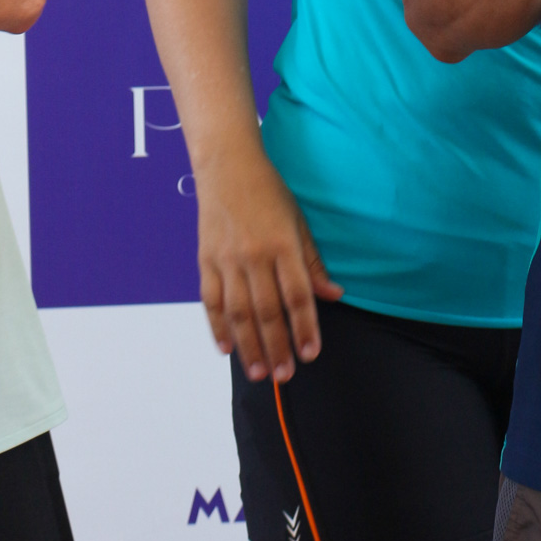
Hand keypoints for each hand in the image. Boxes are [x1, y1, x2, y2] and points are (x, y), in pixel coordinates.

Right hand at [196, 143, 341, 380]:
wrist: (227, 165)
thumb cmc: (270, 192)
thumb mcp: (299, 222)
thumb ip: (313, 262)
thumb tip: (334, 295)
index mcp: (283, 244)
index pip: (297, 296)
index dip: (305, 328)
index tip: (311, 354)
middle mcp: (255, 255)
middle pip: (267, 311)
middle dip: (278, 347)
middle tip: (285, 375)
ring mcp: (227, 259)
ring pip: (238, 312)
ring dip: (248, 346)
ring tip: (259, 372)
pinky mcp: (206, 260)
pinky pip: (211, 300)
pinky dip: (217, 326)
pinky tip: (226, 348)